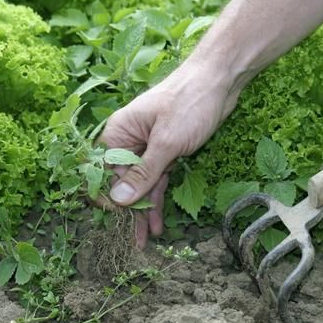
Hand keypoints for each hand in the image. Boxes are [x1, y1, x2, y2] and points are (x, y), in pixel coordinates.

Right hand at [99, 61, 238, 247]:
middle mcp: (129, 141)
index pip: (102, 171)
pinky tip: (159, 223)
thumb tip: (118, 200)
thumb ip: (142, 173)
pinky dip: (158, 199)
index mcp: (119, 133)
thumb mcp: (166, 142)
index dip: (107, 197)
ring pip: (141, 185)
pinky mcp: (167, 151)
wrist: (220, 80)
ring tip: (145, 241)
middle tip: (134, 242)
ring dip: (144, 212)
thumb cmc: (189, 103)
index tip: (117, 220)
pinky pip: (157, 180)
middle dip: (128, 212)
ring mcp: (148, 147)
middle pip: (122, 182)